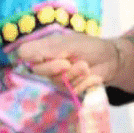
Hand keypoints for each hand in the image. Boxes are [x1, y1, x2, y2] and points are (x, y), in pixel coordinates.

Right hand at [17, 33, 131, 93]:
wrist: (111, 59)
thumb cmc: (90, 46)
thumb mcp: (69, 43)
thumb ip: (48, 49)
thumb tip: (22, 54)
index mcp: (45, 49)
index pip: (24, 53)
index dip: (32, 56)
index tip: (44, 55)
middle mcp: (48, 63)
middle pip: (37, 71)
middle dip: (55, 67)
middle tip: (69, 62)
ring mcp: (58, 77)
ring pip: (56, 81)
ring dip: (74, 74)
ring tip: (85, 66)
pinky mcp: (70, 88)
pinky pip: (71, 89)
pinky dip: (84, 82)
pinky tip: (91, 76)